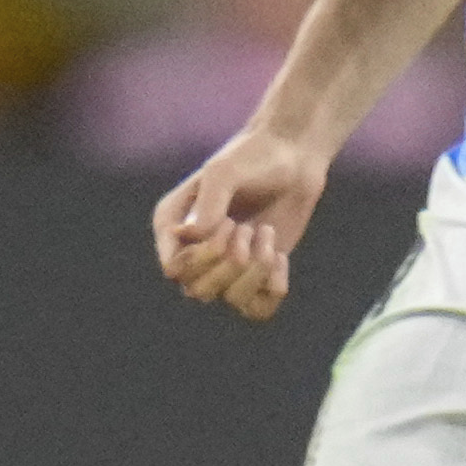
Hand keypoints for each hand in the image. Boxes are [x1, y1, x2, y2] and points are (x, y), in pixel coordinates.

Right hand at [148, 125, 327, 318]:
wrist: (292, 159)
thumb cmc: (252, 158)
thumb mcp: (226, 171)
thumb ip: (209, 203)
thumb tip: (192, 237)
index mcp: (172, 226)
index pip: (174, 269)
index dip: (202, 258)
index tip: (228, 223)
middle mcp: (193, 251)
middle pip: (198, 291)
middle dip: (231, 263)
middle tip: (246, 227)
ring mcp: (224, 267)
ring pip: (231, 299)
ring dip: (256, 269)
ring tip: (265, 233)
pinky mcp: (255, 276)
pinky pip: (258, 308)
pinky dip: (272, 286)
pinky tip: (279, 256)